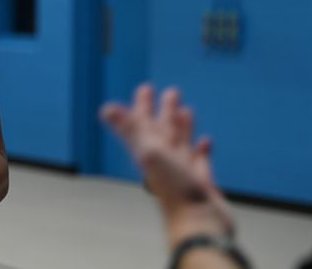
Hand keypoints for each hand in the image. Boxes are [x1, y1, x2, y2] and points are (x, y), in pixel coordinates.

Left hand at [101, 84, 233, 241]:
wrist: (198, 224)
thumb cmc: (174, 191)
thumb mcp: (149, 153)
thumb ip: (130, 129)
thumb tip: (105, 109)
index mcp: (148, 152)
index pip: (143, 123)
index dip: (142, 106)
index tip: (145, 88)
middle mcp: (163, 161)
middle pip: (162, 130)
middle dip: (164, 111)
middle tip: (171, 91)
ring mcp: (182, 171)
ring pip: (181, 143)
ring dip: (182, 126)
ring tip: (186, 110)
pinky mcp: (201, 182)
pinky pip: (200, 160)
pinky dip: (202, 149)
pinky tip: (205, 140)